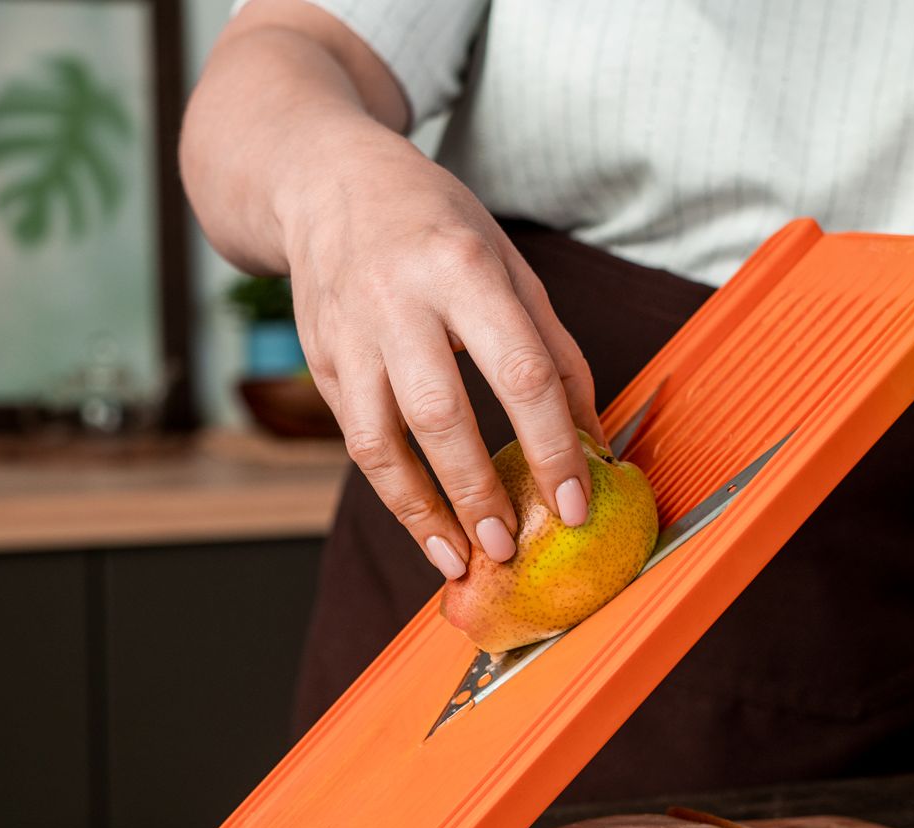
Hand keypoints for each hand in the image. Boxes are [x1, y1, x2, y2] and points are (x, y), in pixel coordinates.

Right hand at [281, 132, 600, 579]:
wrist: (326, 182)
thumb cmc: (434, 225)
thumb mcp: (507, 262)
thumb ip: (553, 347)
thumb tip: (593, 436)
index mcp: (461, 267)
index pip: (518, 371)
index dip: (551, 445)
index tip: (574, 504)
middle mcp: (398, 301)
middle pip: (442, 414)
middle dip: (479, 491)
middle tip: (510, 548)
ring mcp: (349, 335)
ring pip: (381, 442)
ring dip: (424, 511)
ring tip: (461, 559)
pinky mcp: (321, 363)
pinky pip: (359, 442)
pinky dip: (394, 493)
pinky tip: (426, 528)